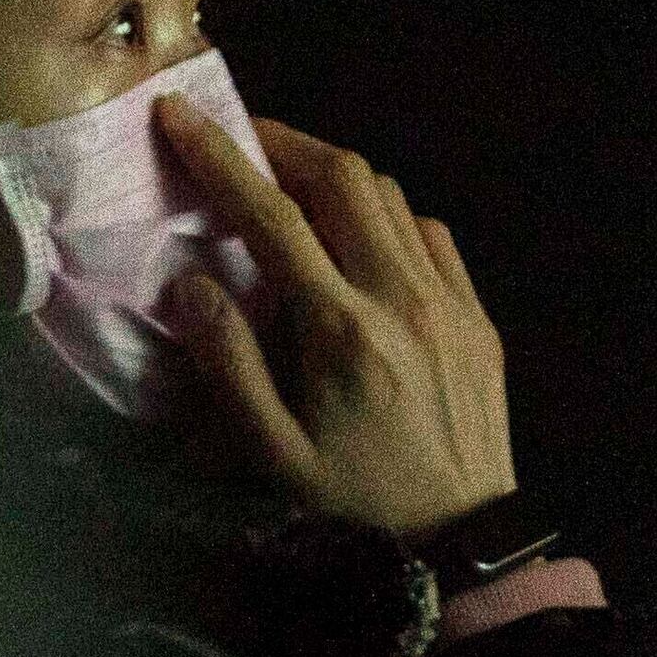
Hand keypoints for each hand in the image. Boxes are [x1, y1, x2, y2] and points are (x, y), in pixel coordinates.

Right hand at [151, 96, 516, 538]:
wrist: (465, 540)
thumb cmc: (358, 502)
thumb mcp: (274, 453)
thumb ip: (228, 364)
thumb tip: (192, 284)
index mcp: (342, 331)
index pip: (272, 217)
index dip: (220, 157)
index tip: (179, 116)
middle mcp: (401, 297)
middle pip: (342, 177)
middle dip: (283, 142)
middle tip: (241, 141)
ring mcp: (449, 299)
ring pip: (390, 195)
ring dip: (334, 176)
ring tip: (292, 187)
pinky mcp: (477, 312)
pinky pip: (430, 232)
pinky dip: (387, 215)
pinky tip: (360, 238)